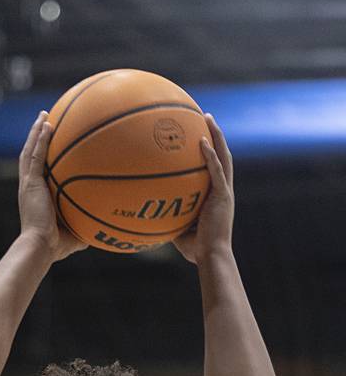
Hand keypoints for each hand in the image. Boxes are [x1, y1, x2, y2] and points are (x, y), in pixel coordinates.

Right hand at [18, 111, 87, 261]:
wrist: (40, 247)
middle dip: (37, 138)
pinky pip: (36, 156)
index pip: (38, 172)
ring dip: (36, 132)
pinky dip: (40, 139)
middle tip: (45, 121)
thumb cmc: (55, 247)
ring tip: (43, 115)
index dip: (42, 157)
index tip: (51, 144)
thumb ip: (86, 228)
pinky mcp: (30, 184)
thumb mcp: (74, 235)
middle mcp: (29, 188)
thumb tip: (104, 232)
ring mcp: (28, 184)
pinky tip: (47, 124)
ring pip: (30, 151)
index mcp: (36, 196)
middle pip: (31, 156)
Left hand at [172, 114, 233, 264]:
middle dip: (215, 135)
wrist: (212, 257)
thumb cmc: (197, 251)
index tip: (201, 136)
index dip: (211, 152)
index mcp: (217, 197)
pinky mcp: (222, 196)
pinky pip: (216, 171)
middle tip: (205, 118)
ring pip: (223, 157)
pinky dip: (210, 156)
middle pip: (222, 156)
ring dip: (216, 136)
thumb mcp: (180, 231)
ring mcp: (225, 192)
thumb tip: (150, 216)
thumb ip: (171, 219)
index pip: (216, 169)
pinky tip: (202, 141)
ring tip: (207, 118)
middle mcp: (224, 191)